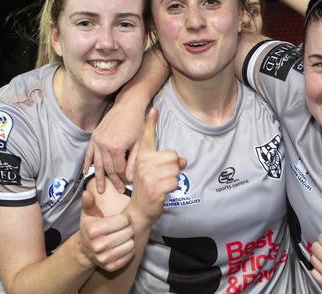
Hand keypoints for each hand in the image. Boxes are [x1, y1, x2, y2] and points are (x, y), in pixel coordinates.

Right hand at [77, 191, 134, 271]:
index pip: (122, 221)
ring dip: (129, 240)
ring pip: (130, 245)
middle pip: (128, 233)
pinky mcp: (111, 267)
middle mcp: (98, 245)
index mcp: (93, 230)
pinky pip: (129, 256)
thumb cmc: (90, 229)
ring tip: (122, 237)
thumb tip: (87, 193)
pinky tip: (122, 246)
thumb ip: (89, 203)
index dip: (123, 219)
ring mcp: (104, 258)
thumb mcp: (88, 215)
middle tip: (121, 229)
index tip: (118, 221)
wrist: (85, 250)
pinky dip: (129, 250)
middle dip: (127, 229)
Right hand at [82, 102, 145, 194]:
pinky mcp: (94, 136)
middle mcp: (103, 145)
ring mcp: (97, 141)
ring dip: (99, 178)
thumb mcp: (139, 143)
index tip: (128, 185)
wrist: (128, 105)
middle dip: (114, 181)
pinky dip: (87, 164)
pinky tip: (85, 172)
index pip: (118, 170)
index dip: (124, 179)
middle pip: (108, 169)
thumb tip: (131, 179)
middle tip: (119, 190)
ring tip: (100, 190)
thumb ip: (133, 162)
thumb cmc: (137, 123)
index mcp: (115, 147)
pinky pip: (89, 153)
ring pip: (98, 164)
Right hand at [124, 108, 185, 230]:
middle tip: (164, 177)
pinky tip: (163, 192)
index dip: (151, 123)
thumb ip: (167, 162)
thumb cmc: (147, 189)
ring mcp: (148, 177)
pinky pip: (175, 182)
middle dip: (174, 167)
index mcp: (142, 157)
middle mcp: (143, 165)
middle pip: (173, 156)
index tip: (153, 109)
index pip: (148, 137)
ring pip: (176, 170)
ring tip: (162, 185)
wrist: (138, 212)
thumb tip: (183, 161)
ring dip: (174, 179)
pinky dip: (174, 188)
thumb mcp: (153, 171)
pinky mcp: (155, 189)